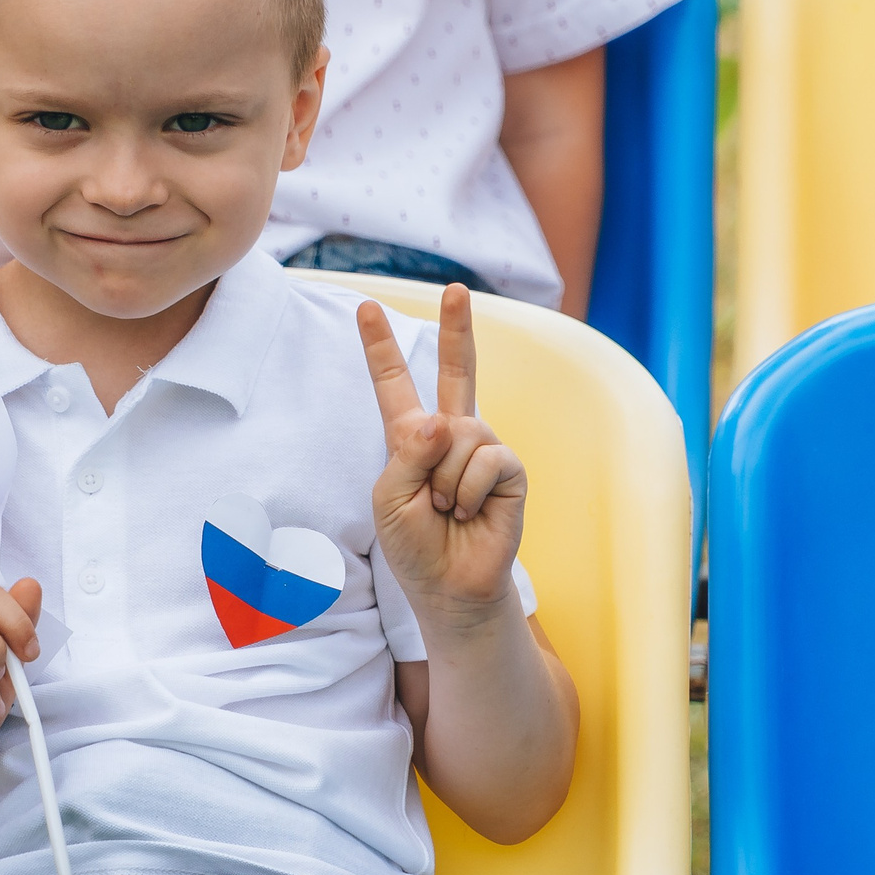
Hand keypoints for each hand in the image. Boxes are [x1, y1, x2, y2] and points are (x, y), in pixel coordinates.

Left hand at [357, 287, 525, 612]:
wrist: (450, 585)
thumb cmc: (414, 545)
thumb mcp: (388, 497)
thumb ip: (407, 453)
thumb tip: (446, 421)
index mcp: (410, 438)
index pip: (394, 384)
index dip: (380, 348)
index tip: (366, 308)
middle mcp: (451, 434)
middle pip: (458, 370)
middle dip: (458, 328)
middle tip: (456, 289)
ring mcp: (483, 448)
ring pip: (461, 431)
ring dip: (445, 479)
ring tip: (448, 508)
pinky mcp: (509, 468)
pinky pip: (486, 457)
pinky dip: (469, 489)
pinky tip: (470, 511)